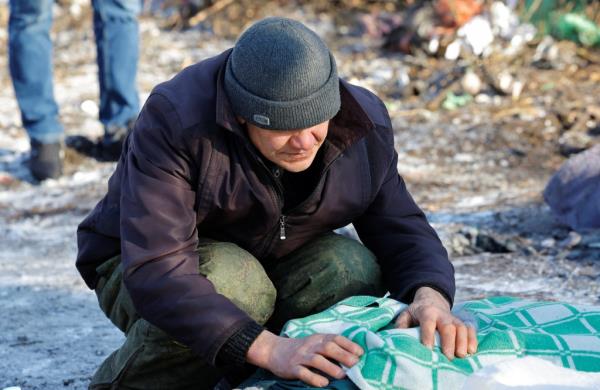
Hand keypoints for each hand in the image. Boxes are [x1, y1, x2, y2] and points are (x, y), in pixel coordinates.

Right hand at [246, 330, 362, 386]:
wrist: (273, 350)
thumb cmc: (300, 349)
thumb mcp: (314, 343)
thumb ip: (329, 348)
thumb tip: (352, 358)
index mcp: (318, 338)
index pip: (335, 338)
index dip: (348, 344)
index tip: (360, 353)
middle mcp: (310, 346)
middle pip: (328, 347)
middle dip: (343, 355)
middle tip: (355, 364)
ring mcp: (300, 357)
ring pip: (317, 360)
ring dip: (331, 368)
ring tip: (342, 376)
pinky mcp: (292, 368)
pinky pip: (303, 373)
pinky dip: (314, 378)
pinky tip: (323, 383)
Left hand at [395, 286, 477, 359]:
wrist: (431, 300)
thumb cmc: (417, 312)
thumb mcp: (406, 314)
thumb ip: (401, 324)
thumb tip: (397, 337)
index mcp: (426, 311)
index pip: (428, 322)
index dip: (428, 335)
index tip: (428, 349)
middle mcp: (442, 314)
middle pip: (448, 326)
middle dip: (449, 341)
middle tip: (448, 356)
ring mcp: (453, 318)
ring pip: (461, 327)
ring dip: (463, 341)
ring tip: (461, 355)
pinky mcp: (462, 323)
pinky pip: (470, 329)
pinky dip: (472, 339)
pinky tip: (471, 351)